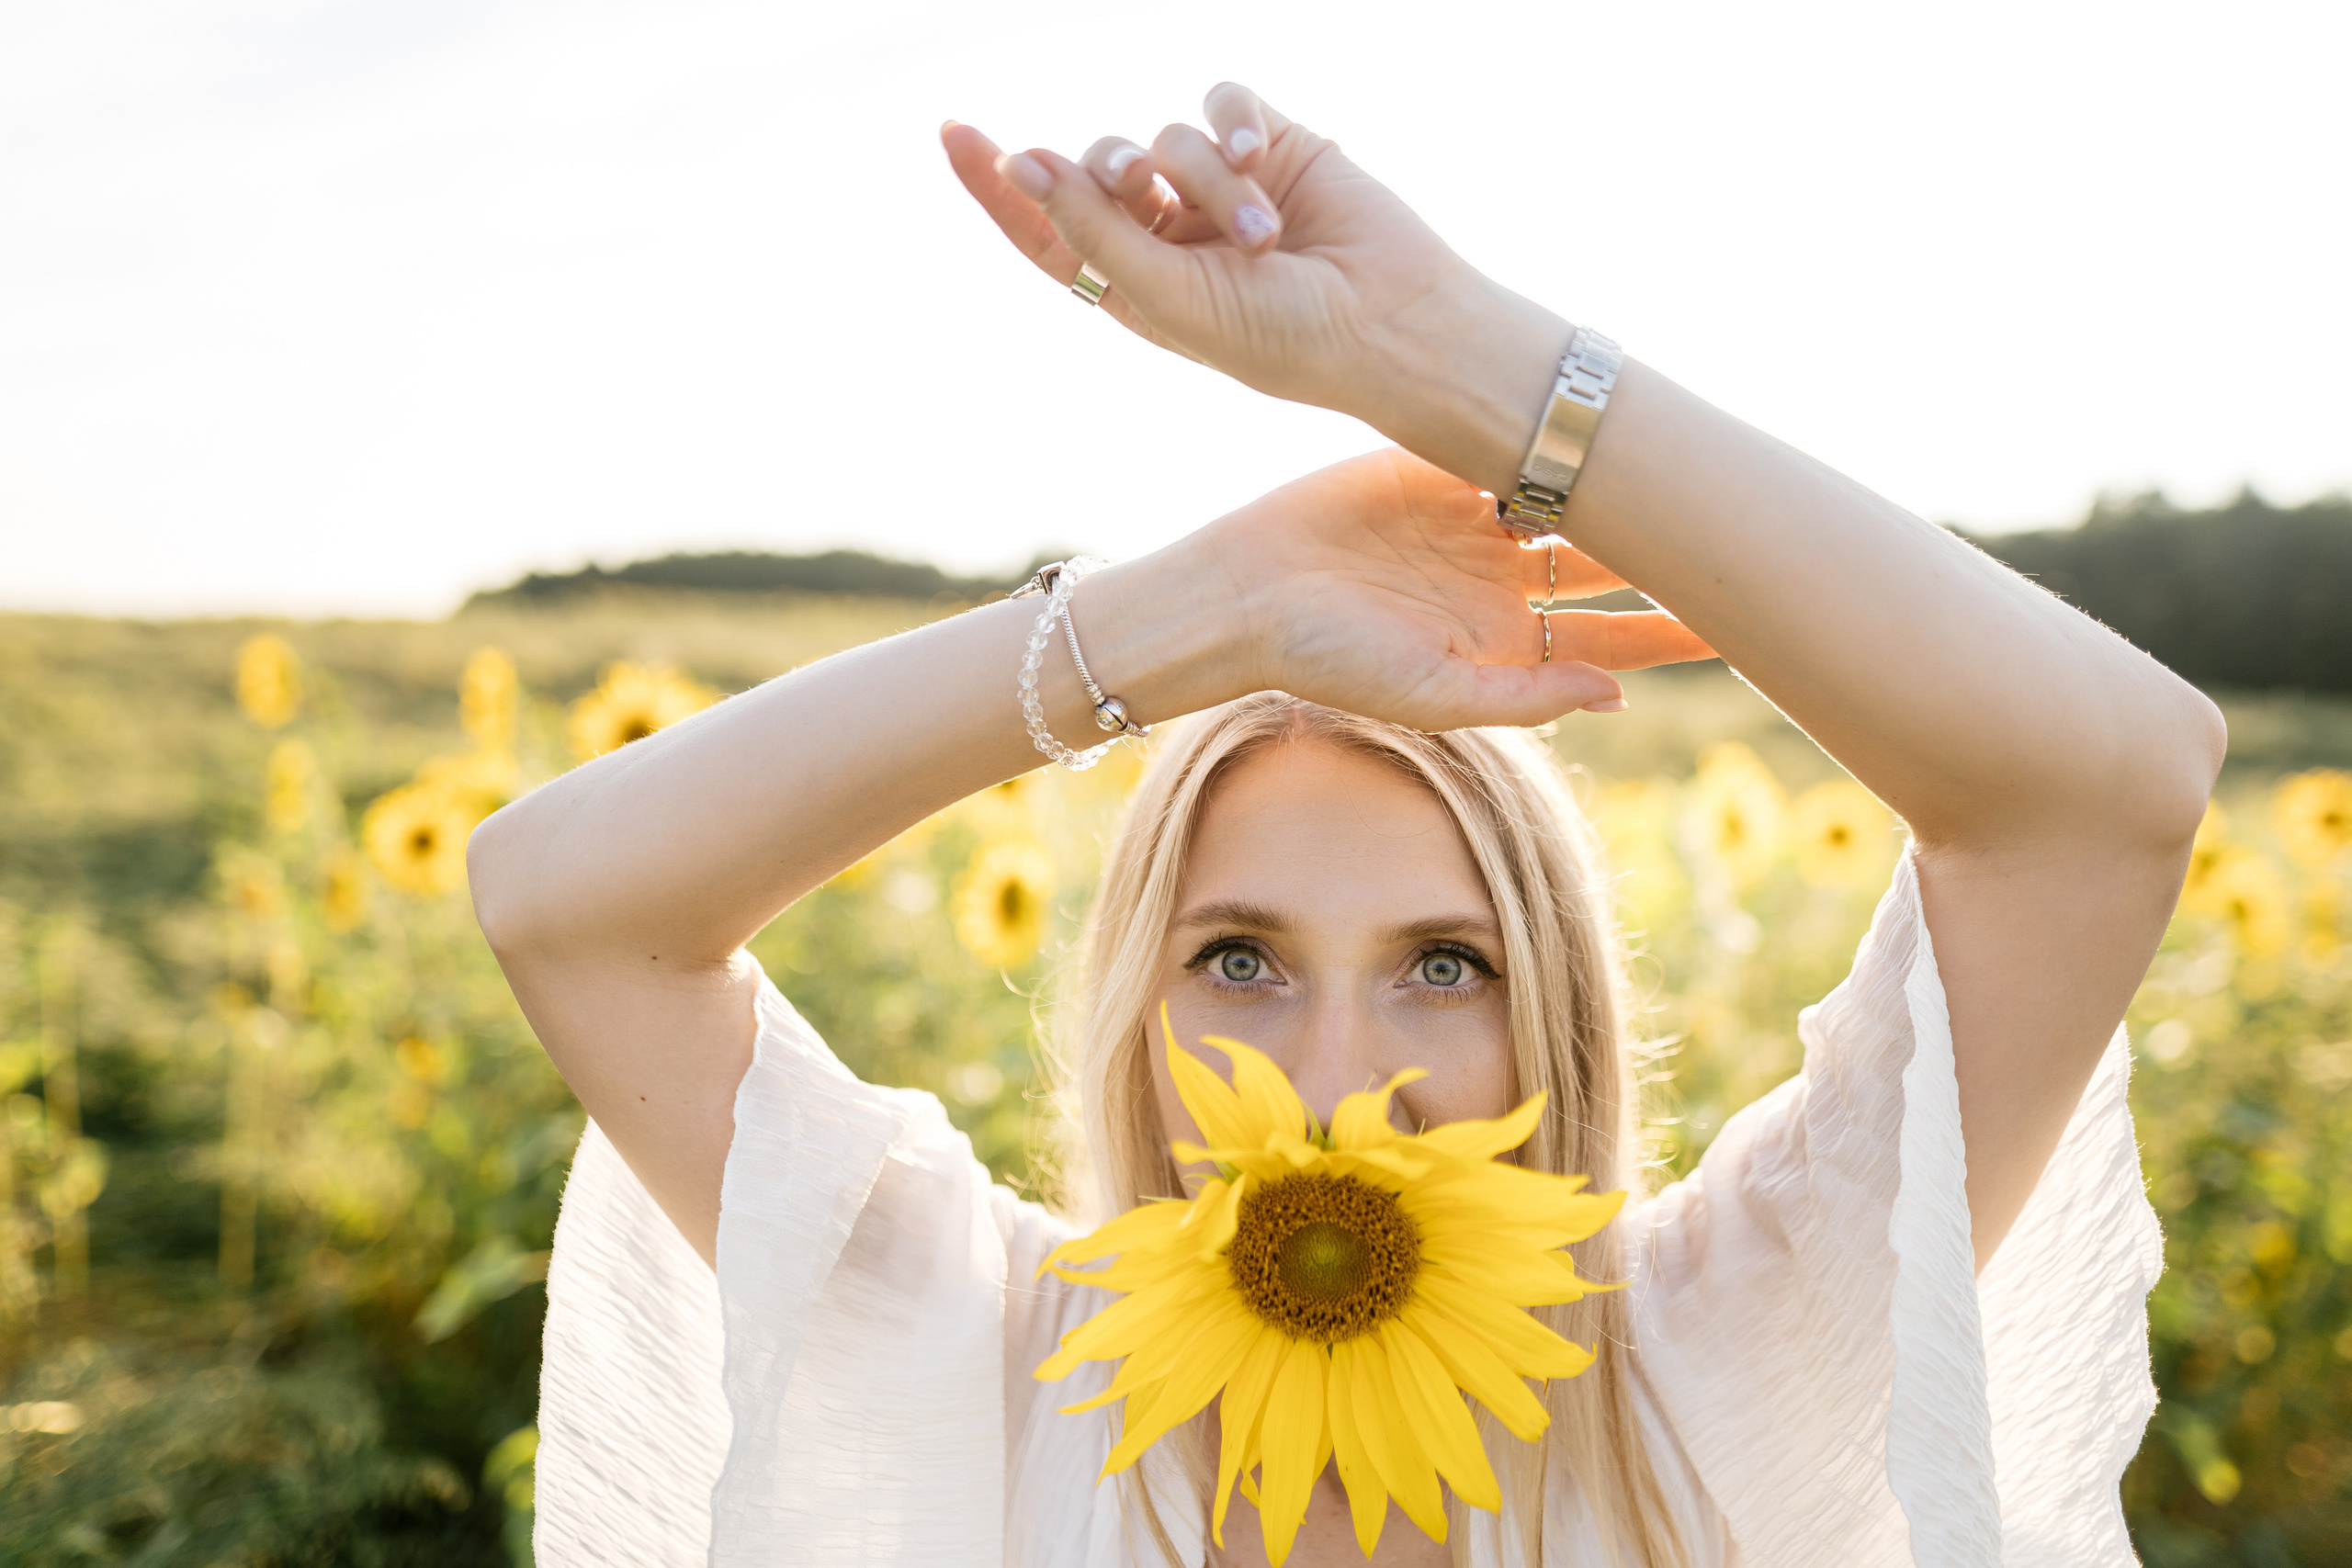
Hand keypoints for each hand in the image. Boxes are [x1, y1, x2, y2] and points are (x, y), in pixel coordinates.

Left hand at [942, 85, 1567, 492]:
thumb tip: (1026, 164)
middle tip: (1145, 193)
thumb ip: (1095, 234)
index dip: (998, 184)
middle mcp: (1167, 232)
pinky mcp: (1270, 143)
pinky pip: (1223, 101)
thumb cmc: (1284, 339)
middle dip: (1113, 174)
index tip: (954, 132)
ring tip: (1262, 234)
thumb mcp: (1174, 301)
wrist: (1393, 325)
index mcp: (1130, 284)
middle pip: (1099, 168)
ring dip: (1207, 180)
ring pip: (1166, 136)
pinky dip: (1236, 124)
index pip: (1044, 227)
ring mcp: (1217, 186)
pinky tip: (1266, 161)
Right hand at [1147, 448, 1711, 732]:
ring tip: (1698, 456)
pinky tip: (1614, 411)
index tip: (1761, 617)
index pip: (1617, 637)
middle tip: (1761, 521)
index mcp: (1506, 647)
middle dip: (1676, 547)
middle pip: (1612, 564)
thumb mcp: (1429, 693)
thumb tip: (1622, 692)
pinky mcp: (1438, 472)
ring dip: (1626, 481)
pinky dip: (1559, 433)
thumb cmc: (1324, 660)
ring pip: (1572, 499)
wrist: (1241, 592)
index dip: (1684, 628)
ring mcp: (1471, 526)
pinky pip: (1512, 447)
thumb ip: (1525, 697)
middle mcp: (1500, 587)